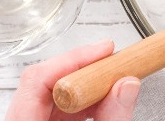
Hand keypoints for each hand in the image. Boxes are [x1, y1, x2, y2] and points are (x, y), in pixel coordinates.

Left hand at [5, 39, 139, 119]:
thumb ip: (112, 118)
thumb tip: (127, 85)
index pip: (38, 78)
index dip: (75, 59)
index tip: (104, 50)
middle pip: (45, 83)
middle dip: (84, 70)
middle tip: (113, 64)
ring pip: (51, 95)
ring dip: (86, 87)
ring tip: (113, 84)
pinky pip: (55, 110)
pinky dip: (82, 104)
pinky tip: (102, 105)